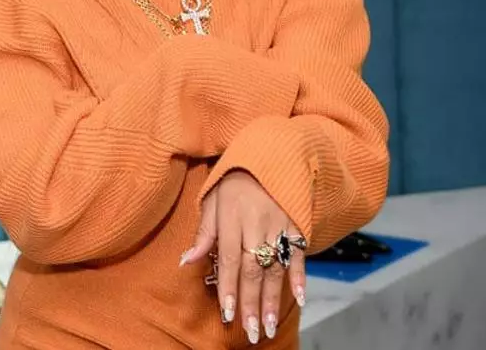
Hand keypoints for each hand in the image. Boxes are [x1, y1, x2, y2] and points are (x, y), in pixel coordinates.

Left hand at [180, 171, 306, 343]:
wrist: (271, 155)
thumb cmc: (234, 182)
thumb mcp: (211, 200)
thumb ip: (203, 233)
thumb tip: (185, 261)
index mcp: (232, 219)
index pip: (230, 259)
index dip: (229, 287)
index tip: (228, 313)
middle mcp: (256, 226)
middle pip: (253, 270)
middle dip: (250, 303)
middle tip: (249, 331)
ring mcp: (279, 227)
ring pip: (275, 268)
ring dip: (272, 299)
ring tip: (267, 325)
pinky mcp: (297, 227)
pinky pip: (299, 255)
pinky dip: (300, 278)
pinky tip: (299, 299)